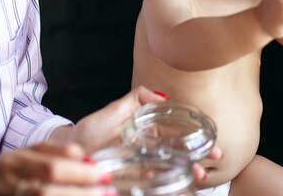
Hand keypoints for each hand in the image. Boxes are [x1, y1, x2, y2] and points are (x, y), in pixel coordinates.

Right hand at [0, 143, 111, 195]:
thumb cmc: (10, 168)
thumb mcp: (30, 152)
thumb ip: (59, 152)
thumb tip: (90, 159)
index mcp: (13, 162)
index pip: (51, 168)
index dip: (81, 173)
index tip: (106, 174)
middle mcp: (7, 185)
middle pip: (47, 193)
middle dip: (82, 193)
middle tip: (108, 191)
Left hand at [49, 86, 222, 184]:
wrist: (69, 151)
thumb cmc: (90, 130)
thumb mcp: (115, 109)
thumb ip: (137, 98)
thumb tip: (163, 96)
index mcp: (149, 133)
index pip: (179, 136)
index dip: (198, 139)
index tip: (212, 143)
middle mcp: (149, 151)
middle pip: (180, 156)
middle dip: (199, 159)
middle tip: (212, 162)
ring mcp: (142, 167)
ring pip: (171, 172)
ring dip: (188, 173)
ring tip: (199, 176)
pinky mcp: (132, 181)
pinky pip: (153, 185)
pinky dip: (167, 187)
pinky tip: (178, 187)